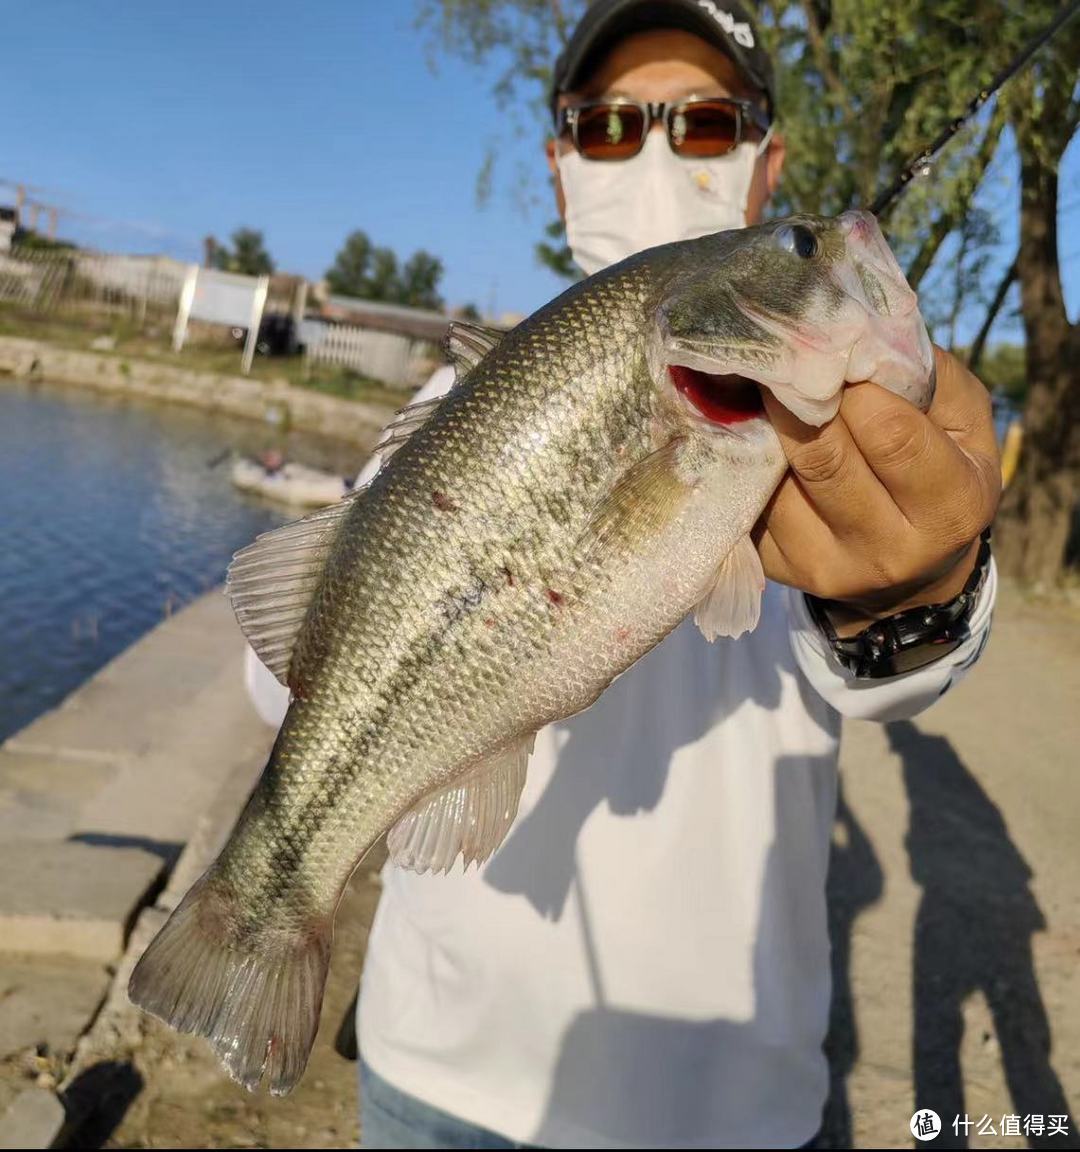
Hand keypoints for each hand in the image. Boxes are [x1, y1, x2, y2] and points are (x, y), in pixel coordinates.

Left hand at [753, 346, 1000, 636]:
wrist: (910, 566)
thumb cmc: (938, 468)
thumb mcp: (960, 420)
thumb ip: (923, 376)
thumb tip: (856, 332)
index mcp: (951, 509)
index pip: (892, 435)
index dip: (857, 386)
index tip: (834, 353)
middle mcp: (889, 551)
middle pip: (822, 458)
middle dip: (798, 399)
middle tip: (782, 359)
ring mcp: (827, 568)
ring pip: (774, 481)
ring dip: (761, 428)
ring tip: (760, 391)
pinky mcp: (778, 570)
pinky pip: (747, 503)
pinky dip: (742, 461)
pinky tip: (746, 434)